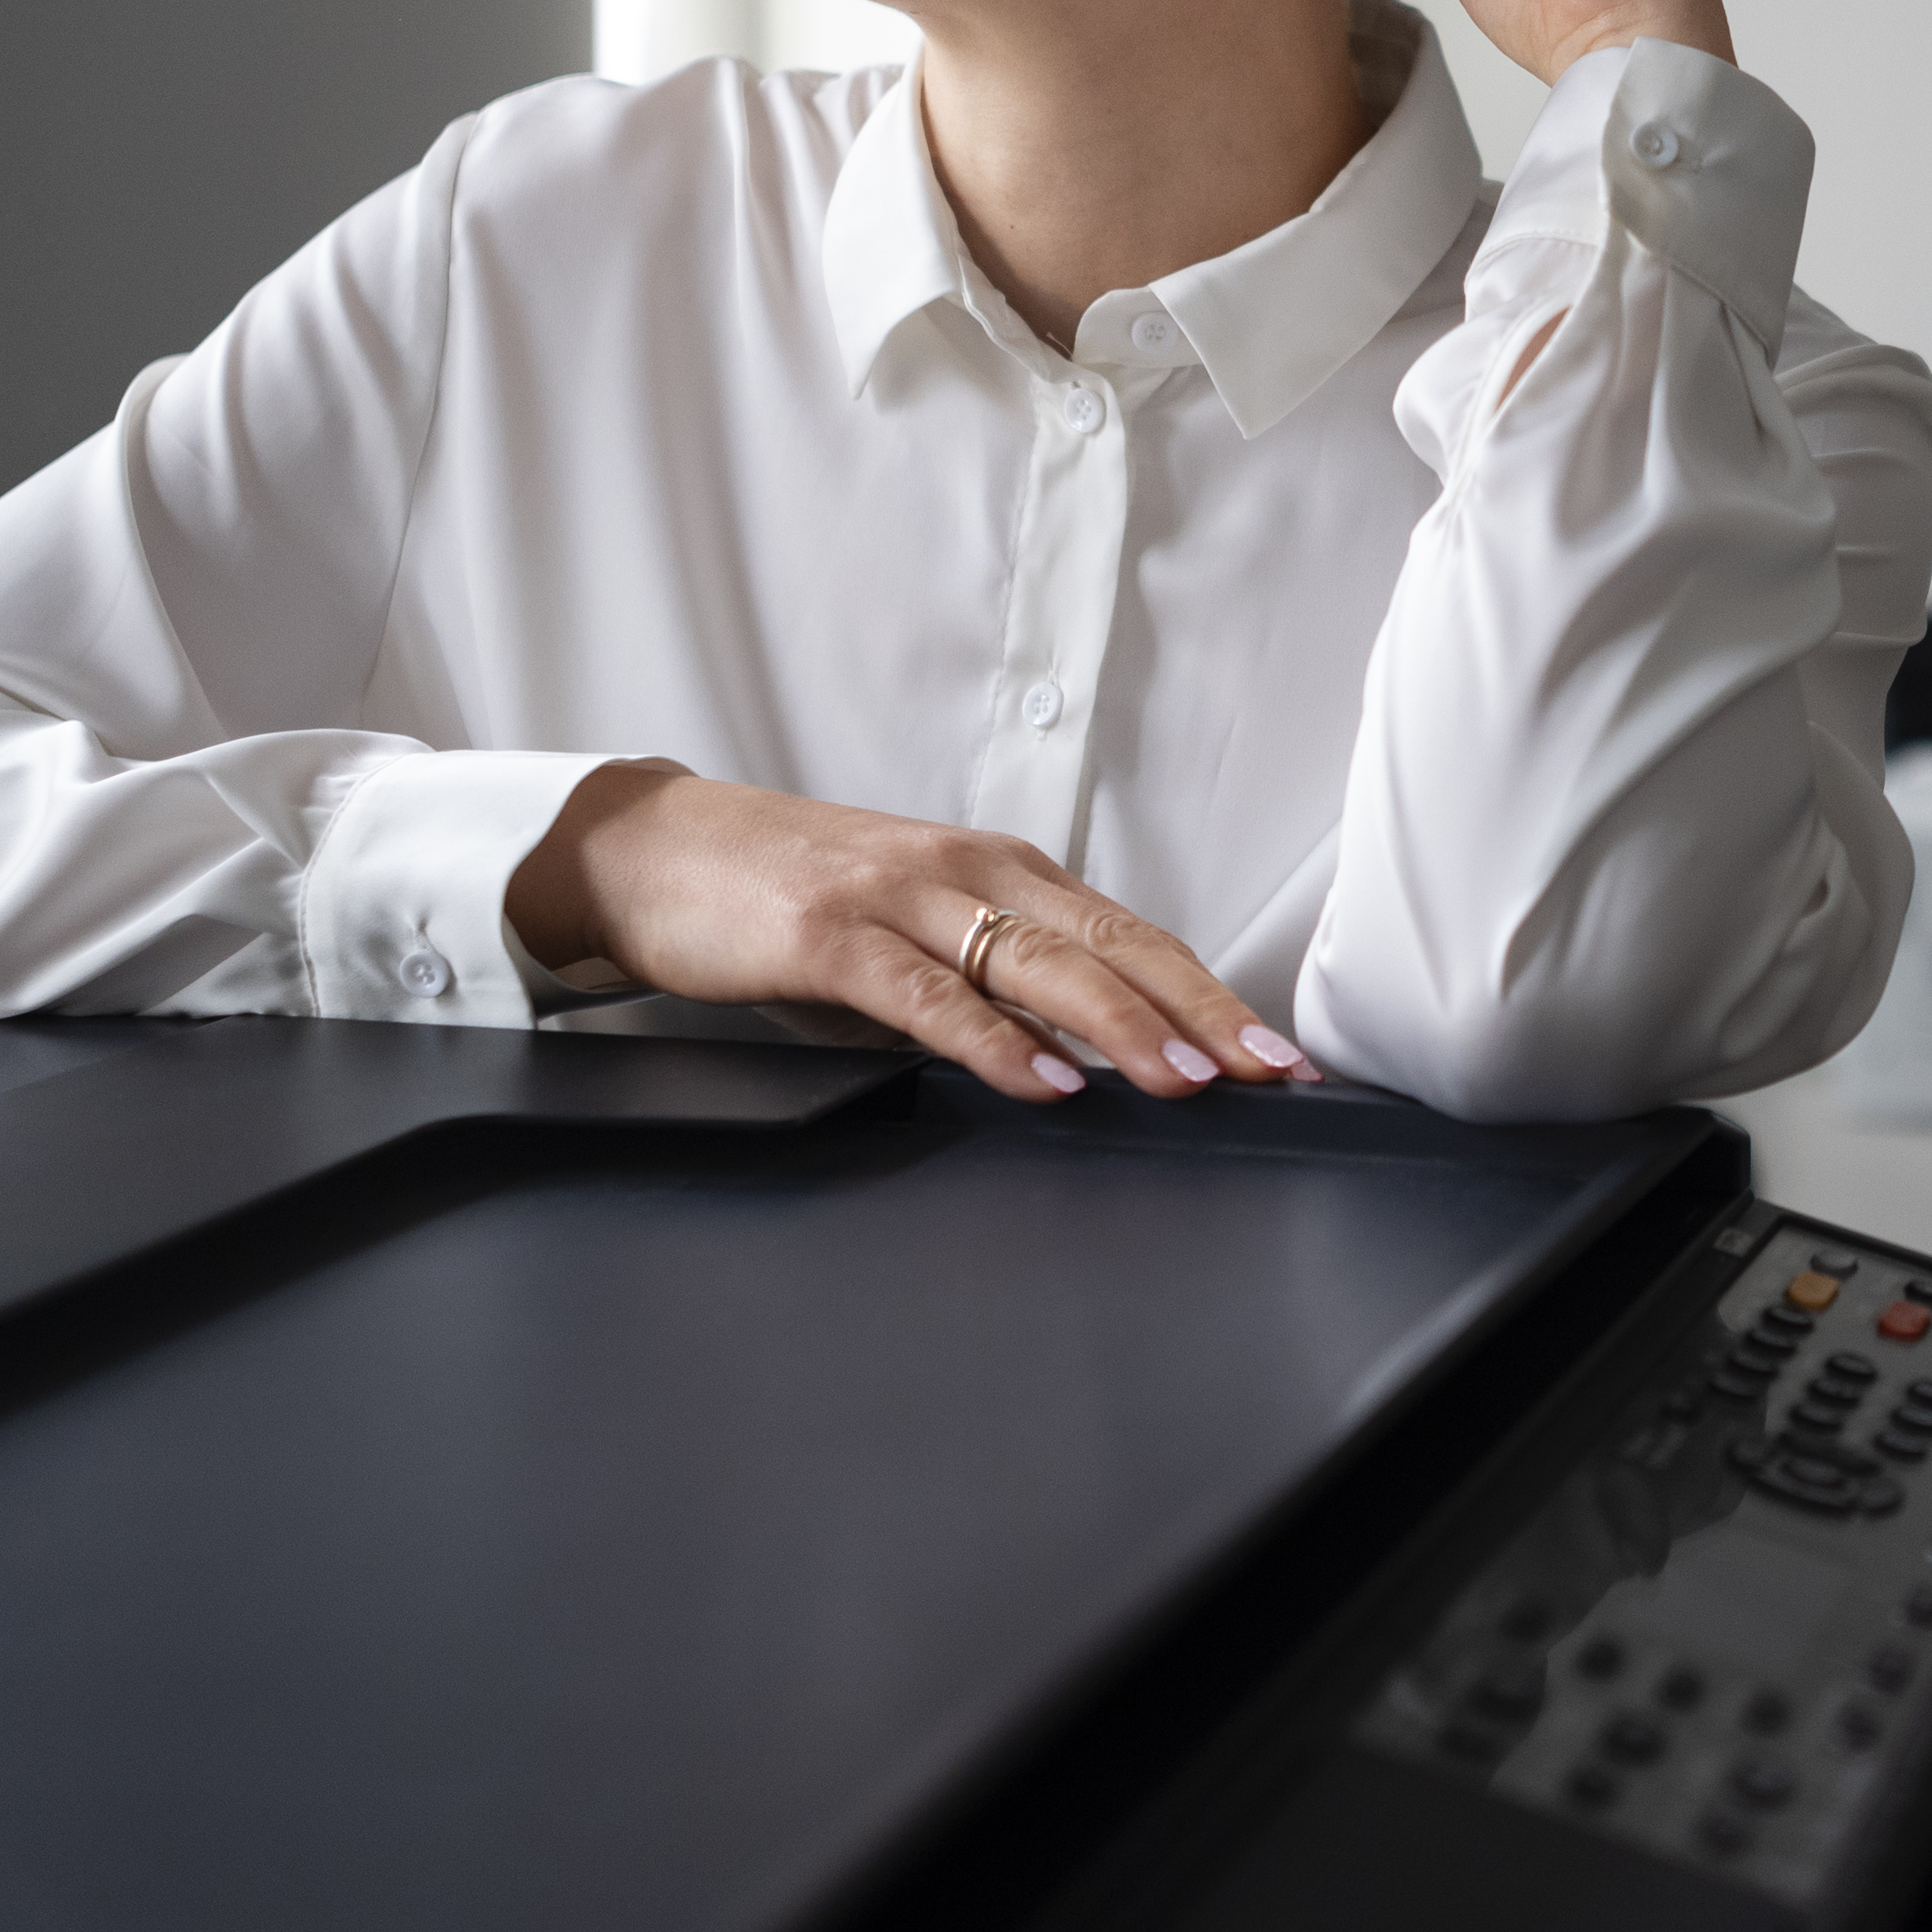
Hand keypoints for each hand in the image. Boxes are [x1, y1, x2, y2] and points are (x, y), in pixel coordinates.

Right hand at [504, 767, 1318, 1102]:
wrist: (655, 850)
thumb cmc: (790, 893)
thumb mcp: (914, 931)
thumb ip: (992, 978)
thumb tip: (1080, 1051)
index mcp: (1001, 870)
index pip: (1133, 934)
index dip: (1210, 993)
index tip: (1276, 1053)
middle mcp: (970, 870)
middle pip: (1112, 945)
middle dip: (1199, 1012)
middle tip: (1266, 1071)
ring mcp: (902, 898)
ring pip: (1037, 964)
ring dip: (1119, 1026)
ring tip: (1184, 1081)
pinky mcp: (831, 936)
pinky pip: (932, 996)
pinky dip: (994, 1041)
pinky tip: (1045, 1080)